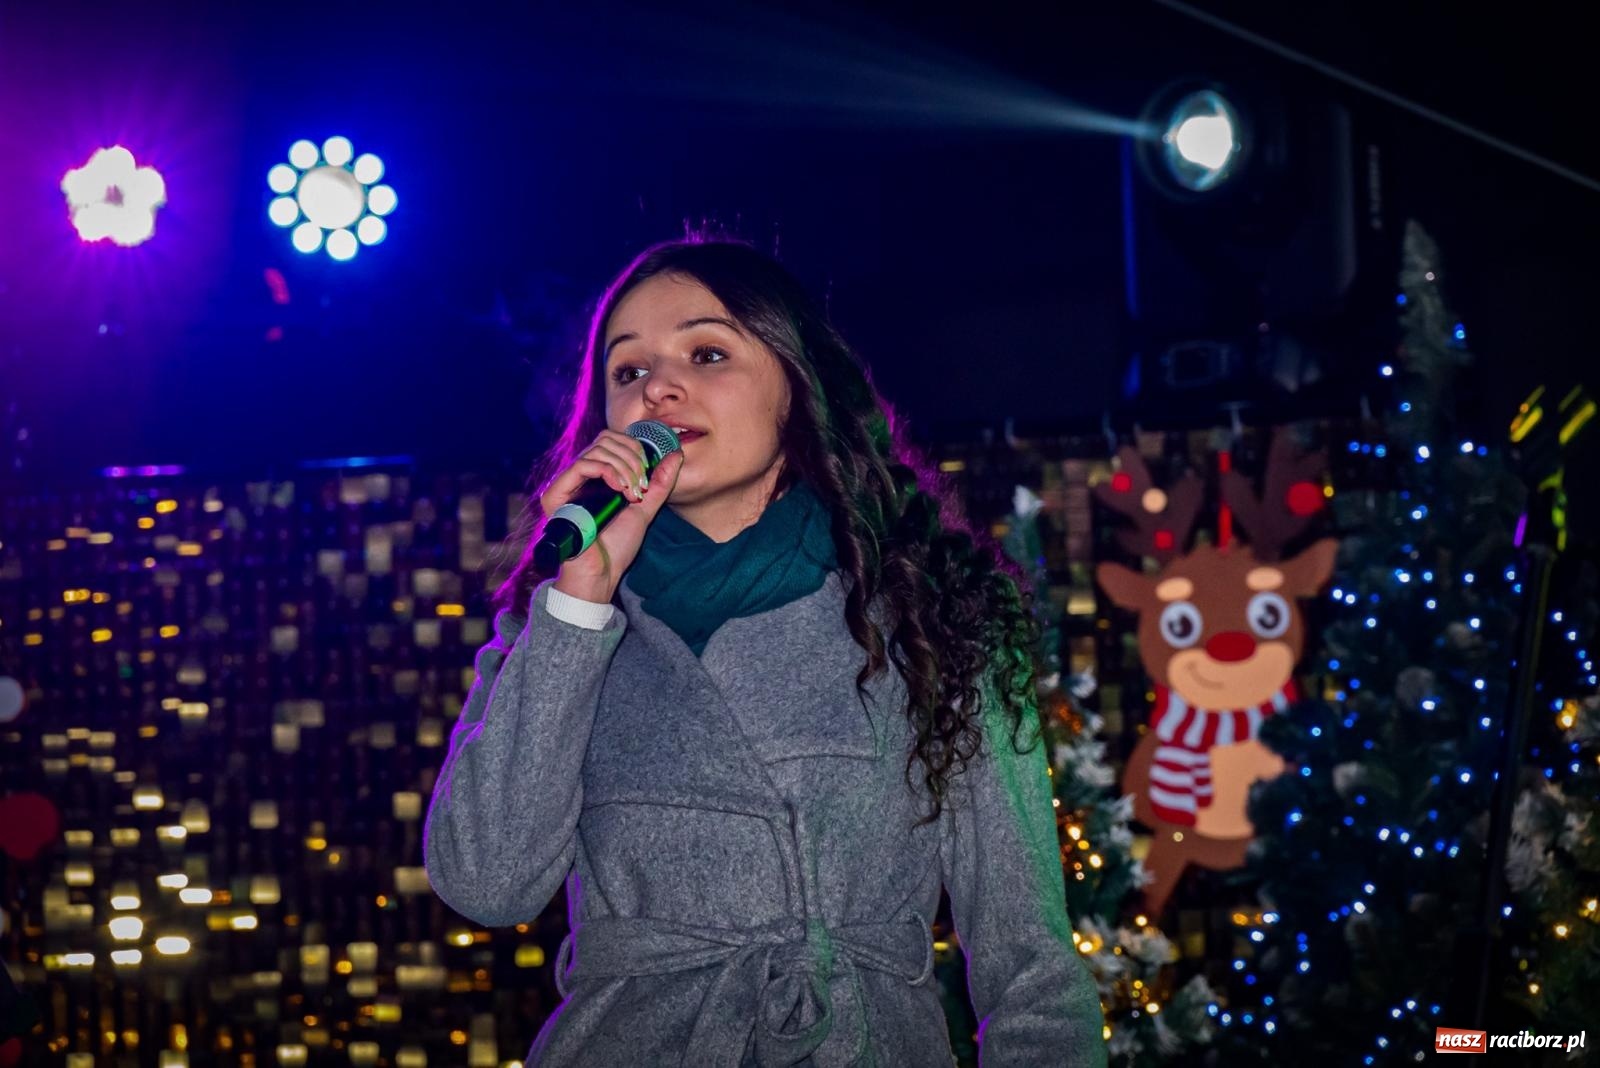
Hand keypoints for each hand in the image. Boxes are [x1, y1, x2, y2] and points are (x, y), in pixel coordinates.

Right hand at [538, 428, 684, 603]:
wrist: (602, 573)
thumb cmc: (617, 546)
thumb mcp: (645, 508)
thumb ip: (660, 483)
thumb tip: (676, 454)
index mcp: (596, 477)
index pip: (611, 440)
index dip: (634, 448)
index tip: (647, 474)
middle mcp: (578, 476)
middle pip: (605, 439)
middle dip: (632, 457)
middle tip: (642, 484)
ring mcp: (566, 483)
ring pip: (597, 449)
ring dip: (624, 466)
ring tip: (632, 492)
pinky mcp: (556, 494)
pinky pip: (582, 465)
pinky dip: (607, 471)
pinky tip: (619, 489)